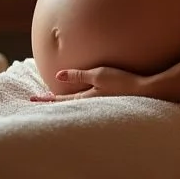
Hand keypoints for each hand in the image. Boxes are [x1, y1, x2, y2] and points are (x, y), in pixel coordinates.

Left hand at [30, 66, 158, 101]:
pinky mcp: (107, 101)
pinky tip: (78, 98)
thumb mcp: (98, 74)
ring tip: (53, 101)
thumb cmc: (122, 81)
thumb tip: (57, 75)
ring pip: (76, 104)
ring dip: (64, 102)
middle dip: (52, 103)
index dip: (46, 99)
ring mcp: (99, 103)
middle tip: (37, 102)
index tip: (32, 100)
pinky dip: (77, 100)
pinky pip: (87, 101)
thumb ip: (78, 75)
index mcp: (86, 98)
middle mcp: (90, 103)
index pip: (61, 100)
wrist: (146, 92)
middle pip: (66, 104)